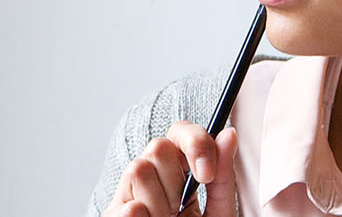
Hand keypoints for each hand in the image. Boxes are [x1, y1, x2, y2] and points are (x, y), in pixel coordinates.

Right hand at [102, 121, 237, 216]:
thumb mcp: (219, 211)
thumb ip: (223, 177)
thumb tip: (228, 134)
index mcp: (179, 170)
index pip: (180, 132)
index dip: (195, 144)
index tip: (206, 175)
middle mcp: (152, 176)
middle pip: (158, 146)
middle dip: (175, 179)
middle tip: (181, 209)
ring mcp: (129, 194)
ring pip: (138, 169)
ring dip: (160, 203)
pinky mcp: (113, 214)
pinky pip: (128, 206)